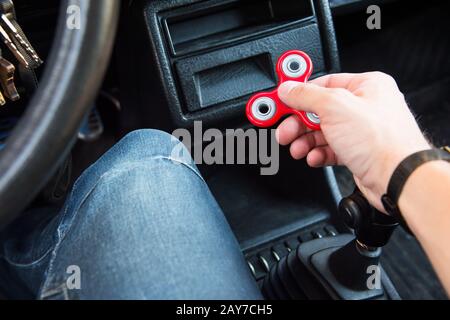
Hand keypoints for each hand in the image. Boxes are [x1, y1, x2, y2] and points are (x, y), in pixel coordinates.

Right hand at [276, 72, 430, 209]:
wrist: (397, 178)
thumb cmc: (382, 141)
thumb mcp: (335, 107)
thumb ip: (306, 96)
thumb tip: (288, 89)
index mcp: (365, 86)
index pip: (322, 83)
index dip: (298, 92)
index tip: (280, 100)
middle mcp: (364, 106)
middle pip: (318, 110)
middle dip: (298, 123)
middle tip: (284, 131)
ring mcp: (360, 131)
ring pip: (322, 131)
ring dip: (305, 141)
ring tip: (297, 148)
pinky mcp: (356, 152)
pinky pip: (329, 149)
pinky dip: (318, 153)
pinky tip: (313, 157)